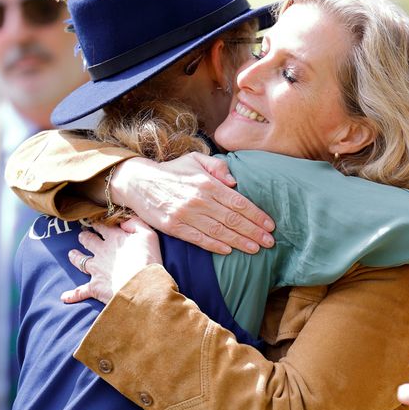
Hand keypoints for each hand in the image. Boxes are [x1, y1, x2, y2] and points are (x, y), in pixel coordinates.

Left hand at [62, 217, 161, 304]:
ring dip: (75, 257)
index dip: (98, 224)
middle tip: (83, 235)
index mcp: (114, 238)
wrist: (142, 286)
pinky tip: (66, 297)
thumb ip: (136, 223)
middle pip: (88, 240)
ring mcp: (96, 269)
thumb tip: (123, 221)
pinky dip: (73, 295)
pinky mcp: (95, 286)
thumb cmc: (148, 261)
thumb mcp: (149, 235)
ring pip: (80, 260)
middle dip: (85, 237)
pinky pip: (81, 291)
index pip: (102, 227)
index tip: (96, 223)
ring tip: (72, 254)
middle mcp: (101, 251)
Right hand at [112, 153, 274, 254]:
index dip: (256, 215)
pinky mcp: (174, 227)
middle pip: (232, 219)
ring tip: (255, 249)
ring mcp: (185, 214)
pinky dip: (215, 246)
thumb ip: (217, 167)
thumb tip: (235, 182)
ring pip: (219, 231)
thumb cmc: (172, 172)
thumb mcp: (195, 159)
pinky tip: (229, 251)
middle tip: (270, 242)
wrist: (138, 182)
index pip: (238, 202)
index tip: (270, 225)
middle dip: (254, 231)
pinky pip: (198, 239)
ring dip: (239, 242)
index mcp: (207, 183)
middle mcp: (198, 199)